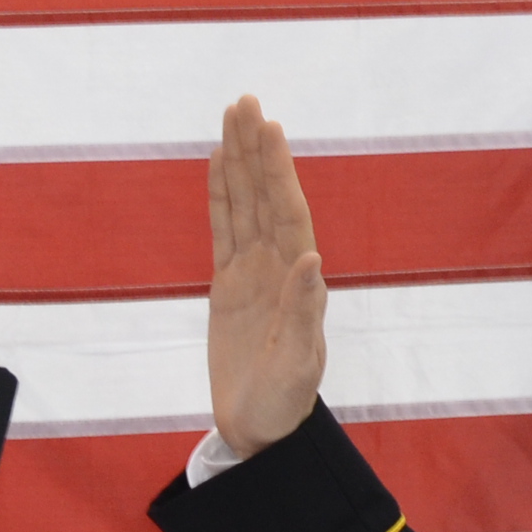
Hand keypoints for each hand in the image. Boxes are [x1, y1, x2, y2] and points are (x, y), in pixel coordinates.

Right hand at [206, 95, 326, 456]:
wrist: (262, 430)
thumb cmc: (285, 404)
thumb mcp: (298, 364)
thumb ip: (304, 312)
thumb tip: (311, 258)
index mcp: (298, 281)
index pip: (287, 212)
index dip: (277, 170)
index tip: (268, 127)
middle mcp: (279, 267)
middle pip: (265, 196)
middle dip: (256, 149)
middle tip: (244, 100)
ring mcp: (253, 273)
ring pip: (244, 205)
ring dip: (240, 161)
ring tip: (231, 116)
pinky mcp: (229, 286)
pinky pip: (224, 230)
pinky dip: (222, 195)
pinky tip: (220, 163)